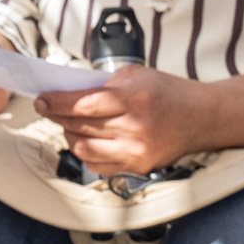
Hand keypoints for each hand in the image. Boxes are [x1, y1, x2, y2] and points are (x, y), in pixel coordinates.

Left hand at [36, 67, 213, 177]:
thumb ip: (102, 84)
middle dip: (57, 116)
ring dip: (68, 135)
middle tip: (47, 108)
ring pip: (83, 148)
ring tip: (68, 123)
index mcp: (134, 99)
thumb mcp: (136, 76)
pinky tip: (86, 140)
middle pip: (79, 126)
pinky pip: (96, 165)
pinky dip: (85, 153)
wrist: (202, 117)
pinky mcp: (138, 167)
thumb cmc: (168, 93)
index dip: (56, 103)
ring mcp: (136, 152)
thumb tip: (66, 92)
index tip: (41, 100)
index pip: (83, 104)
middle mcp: (135, 129)